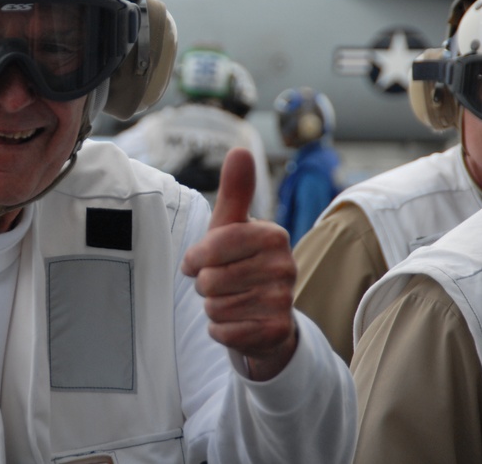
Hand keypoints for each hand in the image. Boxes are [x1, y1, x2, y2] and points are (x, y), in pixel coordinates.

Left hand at [181, 147, 296, 379]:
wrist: (267, 315)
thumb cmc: (241, 262)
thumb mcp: (232, 226)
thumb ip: (235, 190)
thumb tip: (240, 150)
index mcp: (272, 235)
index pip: (211, 246)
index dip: (197, 258)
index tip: (203, 260)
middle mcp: (284, 266)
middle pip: (210, 280)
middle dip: (206, 285)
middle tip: (223, 283)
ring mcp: (283, 300)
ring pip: (214, 306)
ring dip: (214, 307)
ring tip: (232, 300)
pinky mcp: (276, 331)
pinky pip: (223, 331)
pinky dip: (221, 329)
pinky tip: (238, 322)